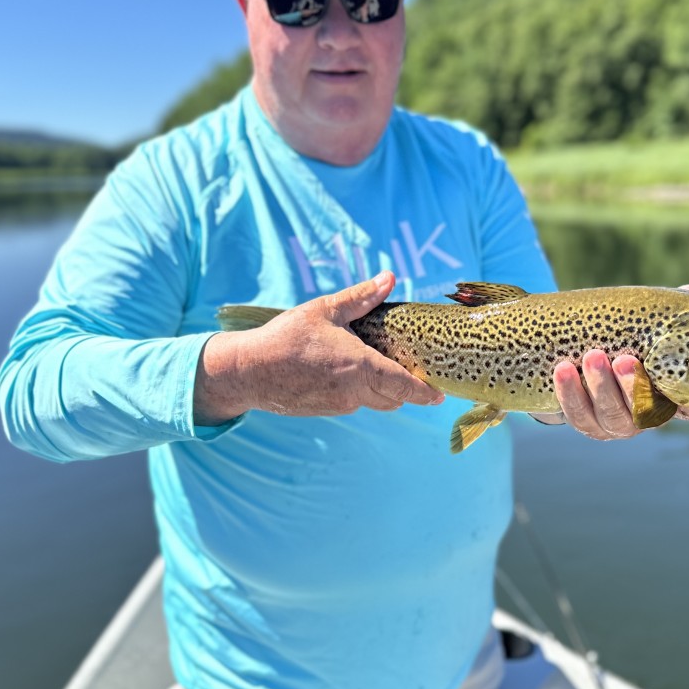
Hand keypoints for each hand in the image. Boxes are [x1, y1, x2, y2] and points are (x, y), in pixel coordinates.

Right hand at [194, 271, 443, 423]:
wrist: (247, 371)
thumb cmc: (286, 337)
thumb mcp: (325, 310)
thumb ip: (361, 297)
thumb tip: (389, 277)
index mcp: (360, 367)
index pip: (404, 386)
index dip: (426, 393)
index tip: (441, 395)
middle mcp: (354, 392)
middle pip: (394, 399)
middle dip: (407, 390)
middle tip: (415, 374)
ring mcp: (339, 405)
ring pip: (374, 402)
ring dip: (383, 390)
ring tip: (381, 367)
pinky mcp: (325, 410)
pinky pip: (353, 403)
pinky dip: (360, 392)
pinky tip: (347, 371)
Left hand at [536, 283, 688, 439]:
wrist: (585, 357)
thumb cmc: (628, 342)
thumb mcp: (647, 327)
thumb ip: (667, 317)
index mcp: (671, 396)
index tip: (681, 388)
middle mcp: (648, 416)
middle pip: (644, 412)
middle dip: (631, 386)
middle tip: (623, 359)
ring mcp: (619, 425)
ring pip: (612, 416)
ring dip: (600, 387)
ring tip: (591, 356)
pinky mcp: (590, 426)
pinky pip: (579, 417)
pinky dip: (570, 393)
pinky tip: (563, 369)